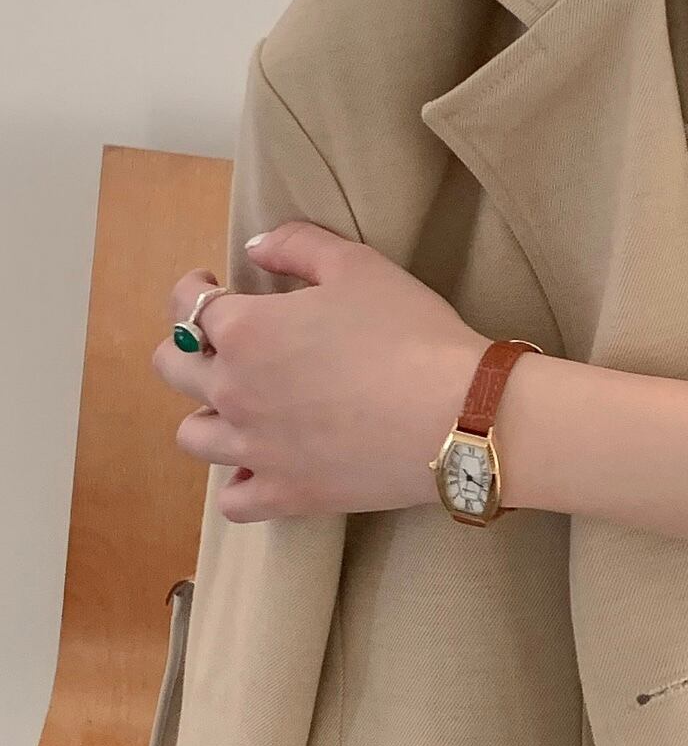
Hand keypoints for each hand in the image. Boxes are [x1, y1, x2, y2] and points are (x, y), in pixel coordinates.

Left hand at [151, 222, 489, 523]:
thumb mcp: (358, 265)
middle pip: (173, 370)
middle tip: (215, 343)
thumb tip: (254, 246)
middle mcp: (233, 392)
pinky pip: (232, 499)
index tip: (209, 286)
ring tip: (237, 407)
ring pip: (193, 437)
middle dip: (186, 348)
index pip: (188, 306)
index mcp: (244, 329)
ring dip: (207, 415)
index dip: (193, 290)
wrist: (457, 416)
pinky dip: (238, 482)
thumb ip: (297, 245)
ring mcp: (256, 450)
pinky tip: (259, 465)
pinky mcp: (287, 495)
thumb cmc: (411, 332)